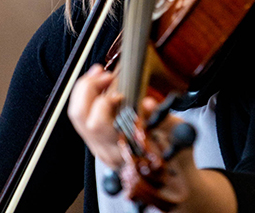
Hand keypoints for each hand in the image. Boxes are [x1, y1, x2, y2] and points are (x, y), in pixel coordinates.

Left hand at [68, 66, 236, 212]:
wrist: (172, 183)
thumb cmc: (176, 157)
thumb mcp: (177, 136)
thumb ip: (162, 120)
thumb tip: (147, 103)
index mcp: (125, 151)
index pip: (101, 125)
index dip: (106, 102)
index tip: (120, 88)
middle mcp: (107, 151)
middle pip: (82, 118)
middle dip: (90, 89)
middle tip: (105, 74)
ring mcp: (99, 146)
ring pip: (77, 116)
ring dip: (85, 89)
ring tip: (99, 72)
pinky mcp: (96, 140)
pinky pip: (80, 116)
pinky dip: (85, 95)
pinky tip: (97, 81)